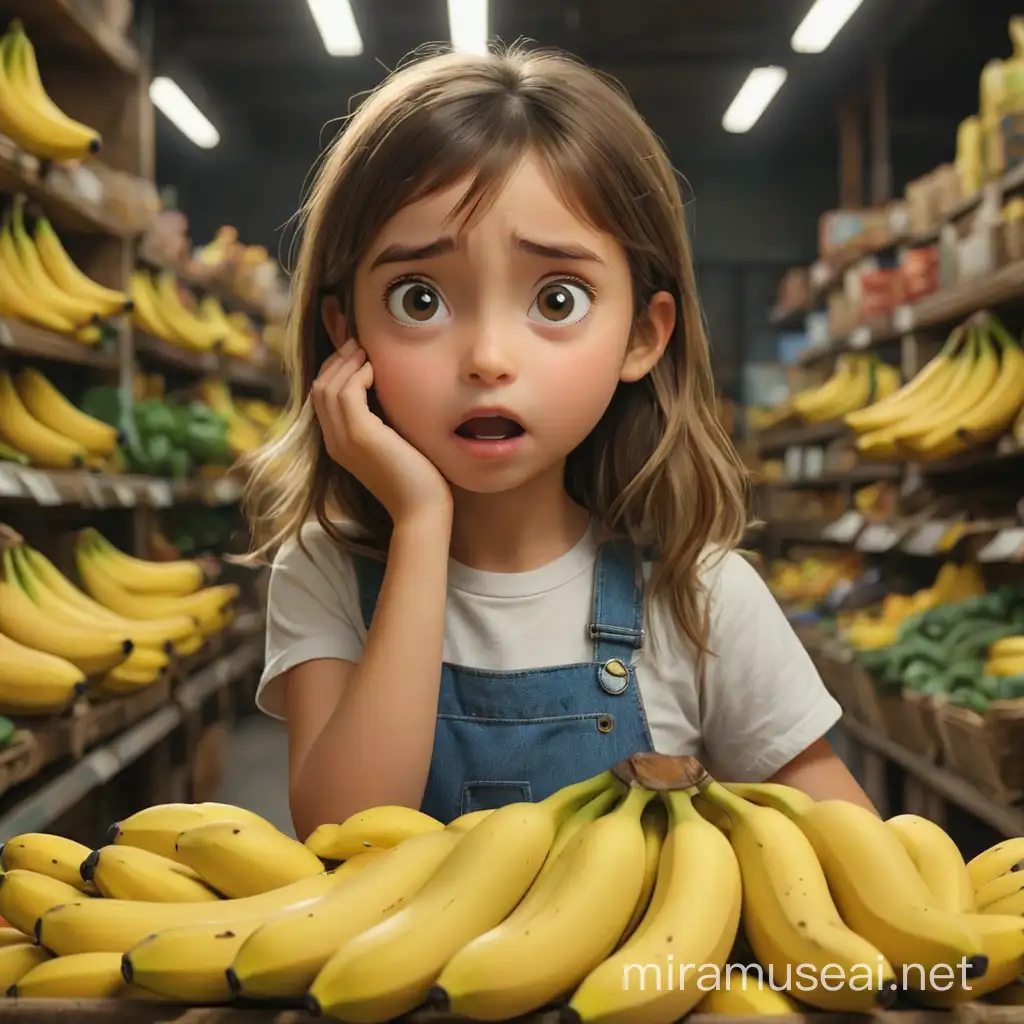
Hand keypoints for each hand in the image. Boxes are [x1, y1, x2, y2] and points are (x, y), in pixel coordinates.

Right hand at [311, 339, 451, 524]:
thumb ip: (383, 420)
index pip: (322, 397)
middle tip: (358, 344)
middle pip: (319, 387)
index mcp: (339, 443)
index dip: (335, 370)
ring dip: (346, 363)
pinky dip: (358, 375)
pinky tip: (375, 371)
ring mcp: (344, 439)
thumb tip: (388, 391)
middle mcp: (335, 441)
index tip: (356, 353)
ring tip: (365, 351)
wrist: (422, 510)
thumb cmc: (417, 479)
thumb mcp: (394, 443)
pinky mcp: (360, 436)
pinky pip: (347, 393)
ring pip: (328, 386)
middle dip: (337, 361)